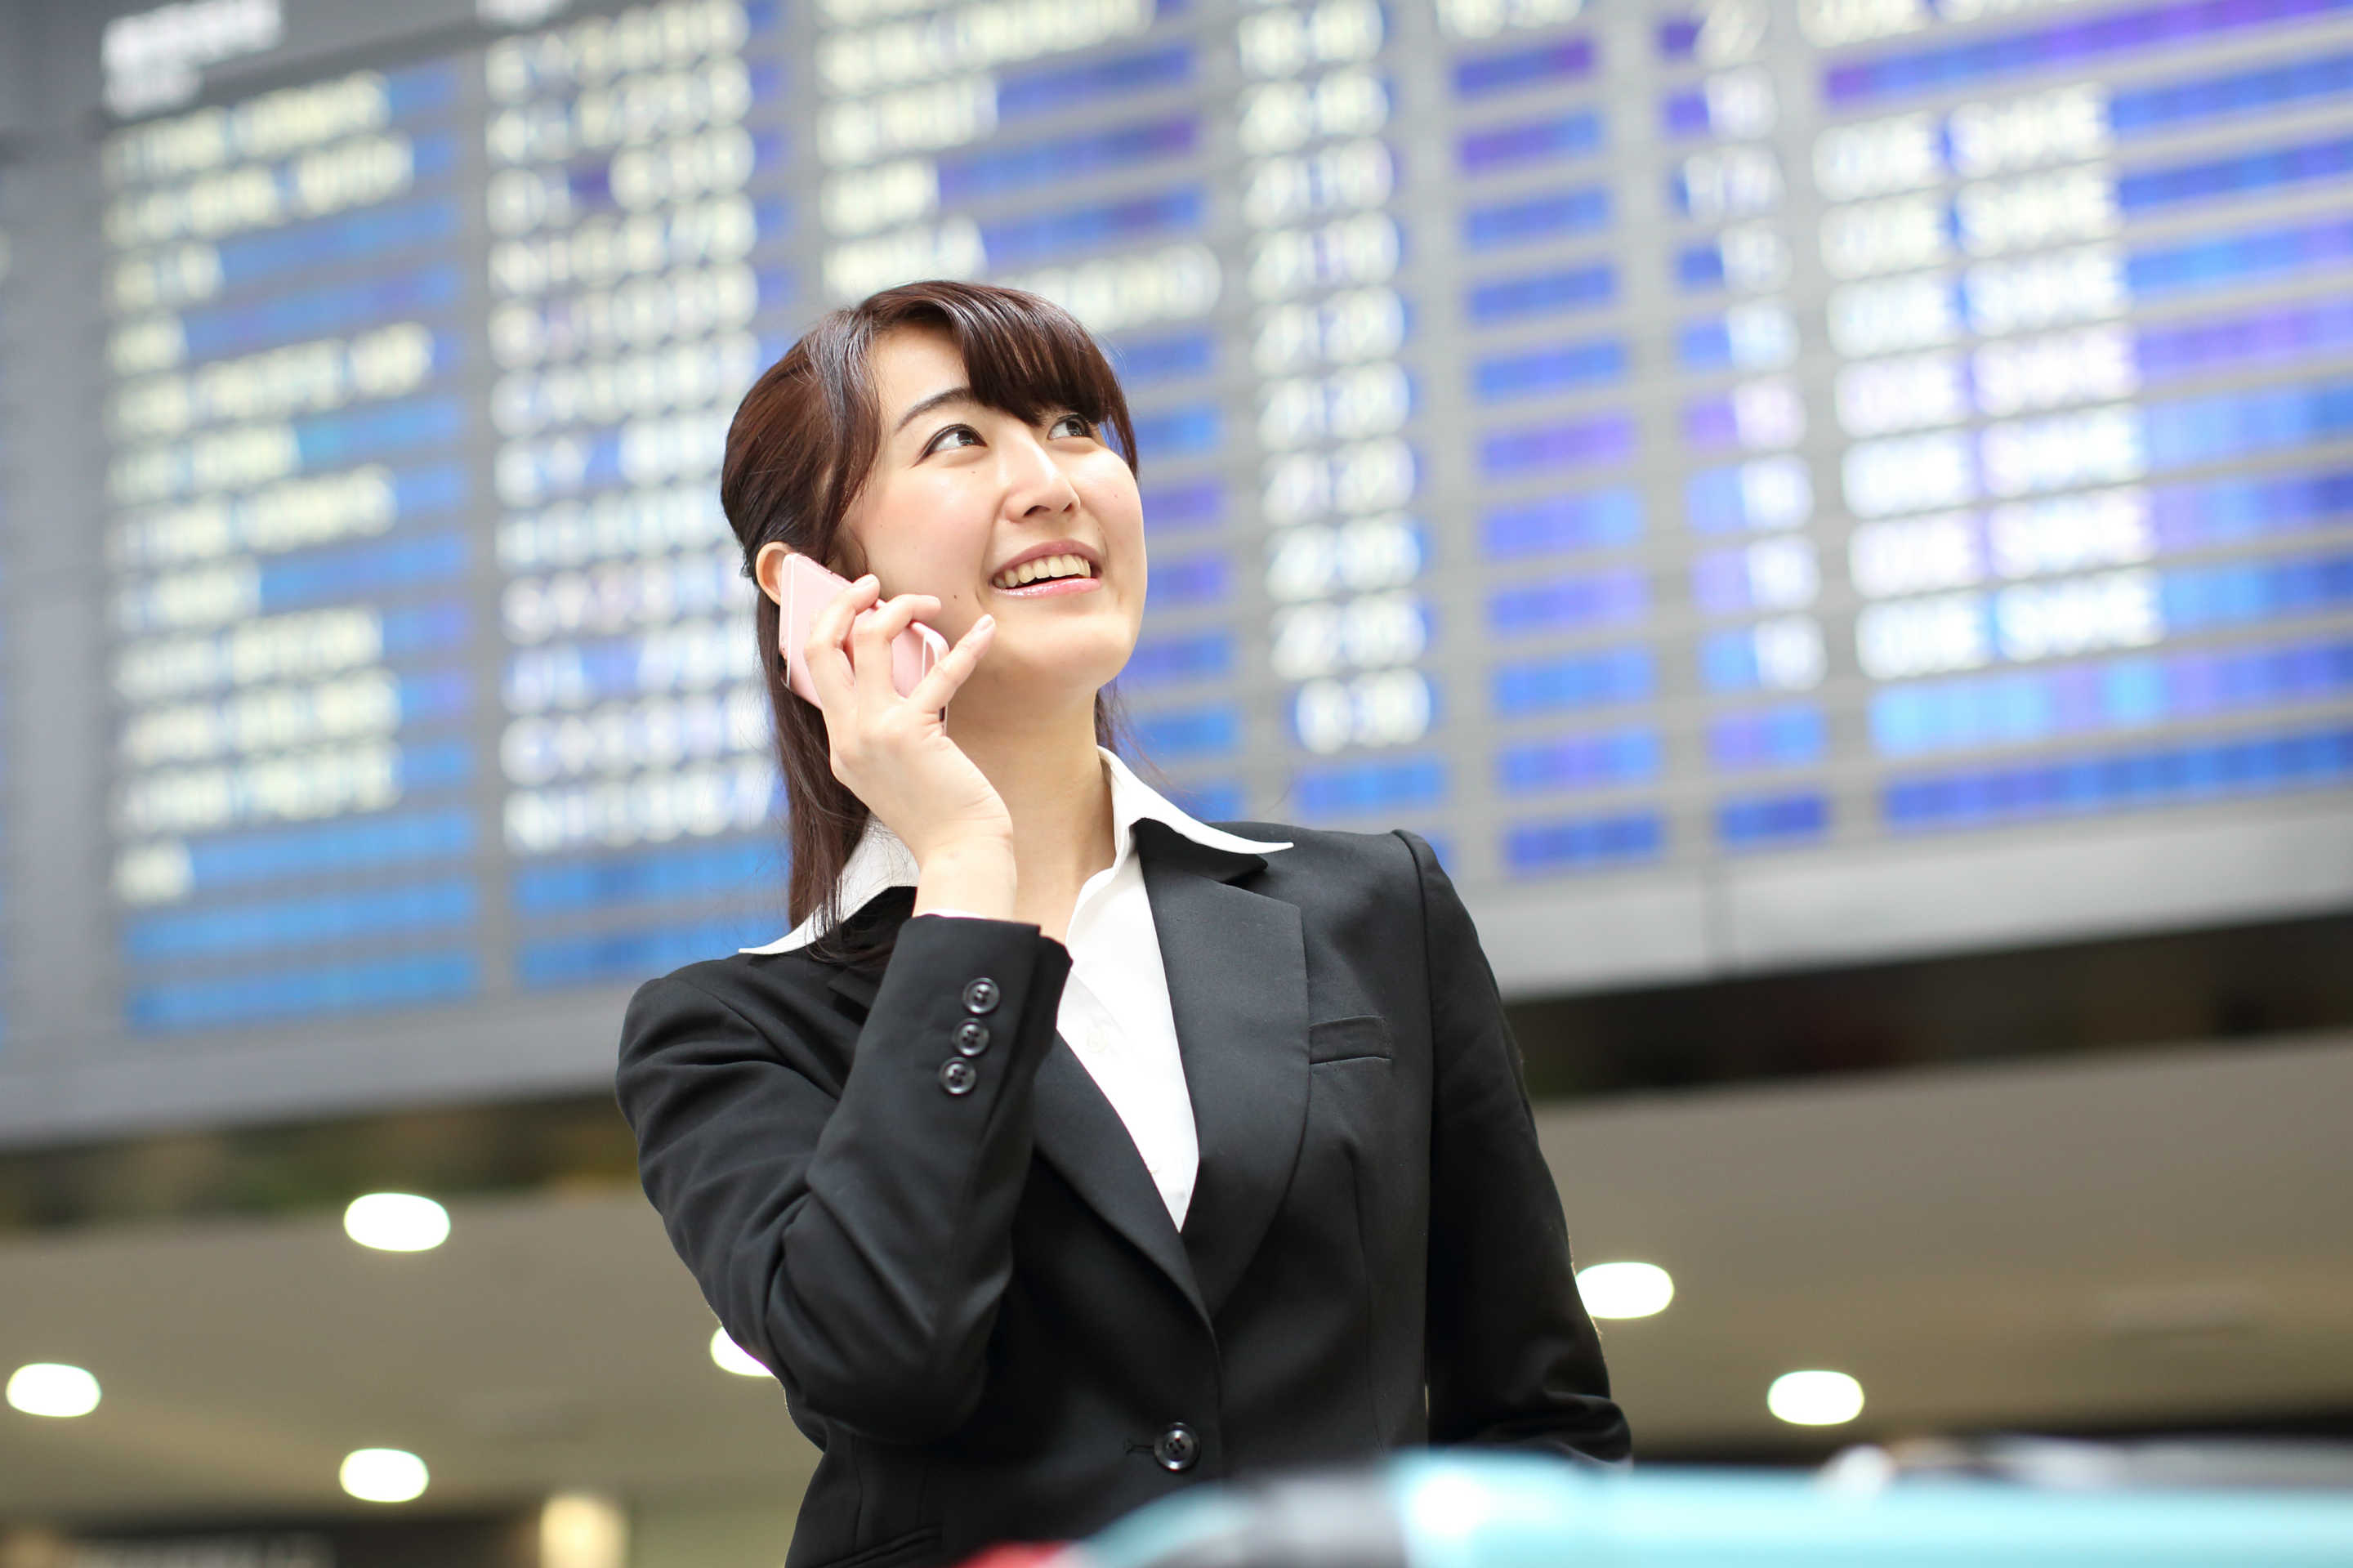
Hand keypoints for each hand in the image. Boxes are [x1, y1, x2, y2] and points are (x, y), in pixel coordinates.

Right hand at [798, 573, 1012, 864]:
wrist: (960, 853)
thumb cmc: (942, 811)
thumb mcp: (897, 768)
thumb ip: (887, 726)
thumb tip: (906, 671)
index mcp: (840, 745)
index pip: (814, 670)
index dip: (829, 626)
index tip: (853, 603)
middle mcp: (846, 736)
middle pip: (821, 646)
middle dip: (842, 603)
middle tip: (871, 583)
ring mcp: (872, 733)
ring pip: (867, 642)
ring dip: (899, 610)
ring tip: (928, 603)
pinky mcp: (910, 732)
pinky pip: (939, 672)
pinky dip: (967, 647)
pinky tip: (986, 631)